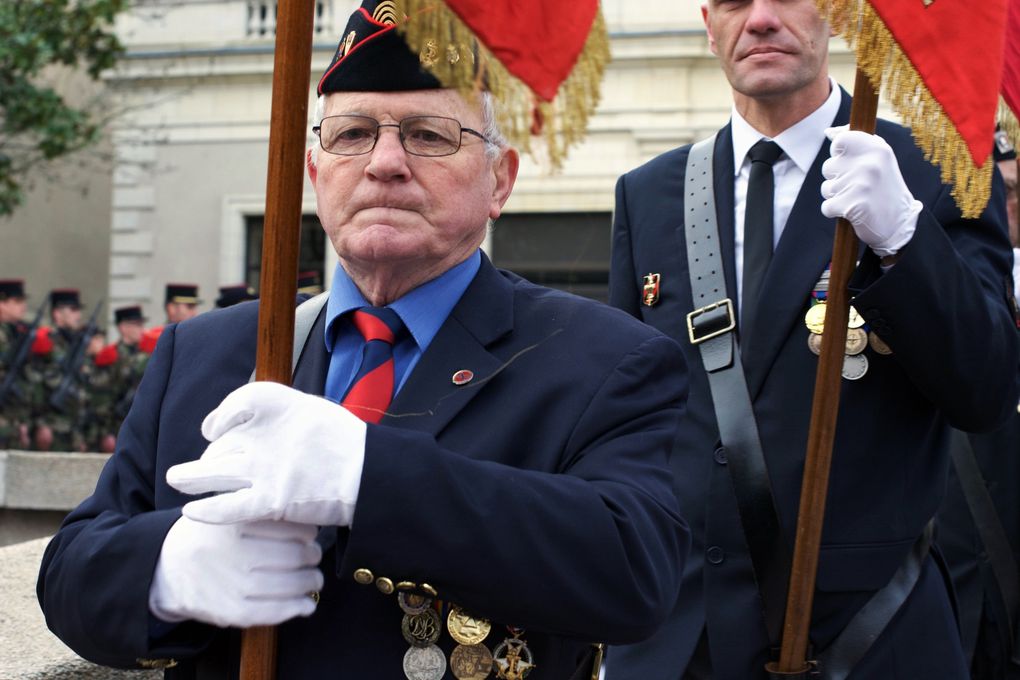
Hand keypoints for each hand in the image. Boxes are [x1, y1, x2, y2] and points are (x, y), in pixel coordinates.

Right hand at [148, 517, 322, 627]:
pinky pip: (273, 611)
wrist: (162, 568)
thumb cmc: (204, 535)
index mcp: (234, 522)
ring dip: (309, 583)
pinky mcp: (230, 611)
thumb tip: (309, 524)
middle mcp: (234, 553)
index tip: (310, 533)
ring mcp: (232, 584)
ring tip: (313, 579)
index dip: (307, 532)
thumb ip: (258, 509)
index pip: (289, 526)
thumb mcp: (223, 509)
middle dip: (312, 557)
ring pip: (288, 584)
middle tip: (314, 555)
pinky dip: (296, 608)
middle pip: (293, 556)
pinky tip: (306, 604)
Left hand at [167, 381, 366, 525]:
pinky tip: (190, 512)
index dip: (222, 414)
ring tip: (175, 478)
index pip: (241, 401)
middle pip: (224, 442)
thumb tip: (241, 423)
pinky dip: (207, 509)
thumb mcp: (314, 413)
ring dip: (191, 476)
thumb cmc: (345, 446)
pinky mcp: (272, 500)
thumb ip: (280, 416)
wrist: (373, 476)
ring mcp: (269, 467)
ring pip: (215, 471)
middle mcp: (270, 433)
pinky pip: (228, 506)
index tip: (214, 428)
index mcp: (285, 406)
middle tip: (205, 467)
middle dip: (210, 455)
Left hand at [821, 126, 921, 256]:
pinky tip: (852, 212)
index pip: (840, 141)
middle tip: (859, 187)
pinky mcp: (852, 206)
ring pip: (826, 188)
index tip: (851, 163)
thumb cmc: (884, 188)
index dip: (839, 154)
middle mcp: (870, 164)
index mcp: (877, 148)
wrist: (900, 223)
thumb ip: (855, 142)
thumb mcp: (879, 158)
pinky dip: (835, 211)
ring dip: (837, 196)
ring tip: (858, 199)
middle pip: (828, 167)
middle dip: (837, 179)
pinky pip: (827, 206)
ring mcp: (861, 185)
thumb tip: (829, 132)